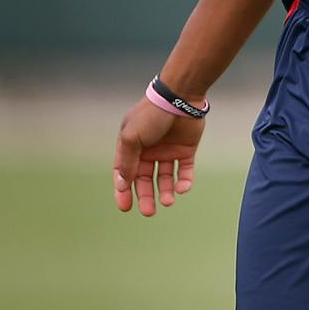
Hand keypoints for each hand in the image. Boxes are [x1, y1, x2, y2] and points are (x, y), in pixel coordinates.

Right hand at [113, 98, 204, 215]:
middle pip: (145, 180)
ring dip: (165, 191)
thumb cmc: (151, 115)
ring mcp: (168, 151)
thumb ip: (126, 161)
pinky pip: (184, 171)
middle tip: (148, 212)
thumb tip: (122, 184)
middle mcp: (148, 151)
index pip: (124, 174)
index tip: (125, 208)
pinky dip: (184, 181)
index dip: (123, 191)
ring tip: (168, 202)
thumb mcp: (132, 138)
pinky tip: (182, 188)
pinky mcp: (186, 150)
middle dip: (146, 196)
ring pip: (165, 178)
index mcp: (131, 147)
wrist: (180, 98)